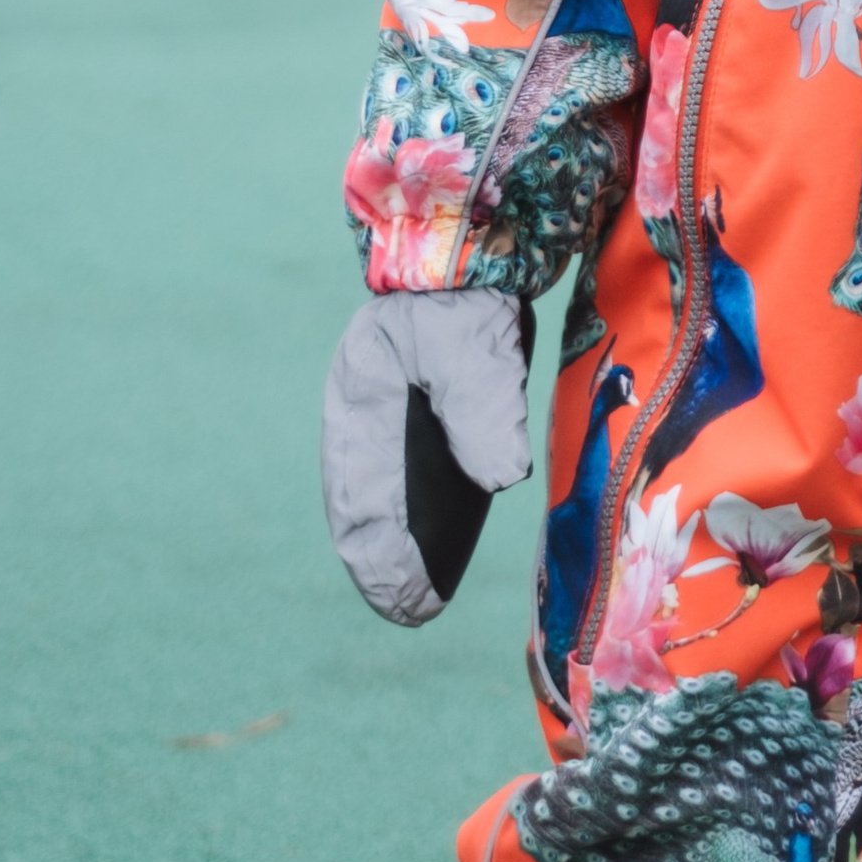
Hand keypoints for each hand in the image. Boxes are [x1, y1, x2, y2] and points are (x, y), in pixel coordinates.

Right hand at [322, 288, 533, 624]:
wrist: (473, 249)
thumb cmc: (471, 296)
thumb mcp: (477, 346)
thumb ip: (485, 408)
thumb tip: (500, 477)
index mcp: (362, 392)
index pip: (364, 490)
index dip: (381, 551)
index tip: (405, 597)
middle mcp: (362, 410)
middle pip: (362, 499)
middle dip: (379, 560)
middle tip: (407, 612)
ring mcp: (380, 411)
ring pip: (375, 492)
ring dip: (389, 545)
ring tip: (412, 600)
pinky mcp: (406, 413)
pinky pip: (397, 476)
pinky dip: (405, 517)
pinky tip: (428, 549)